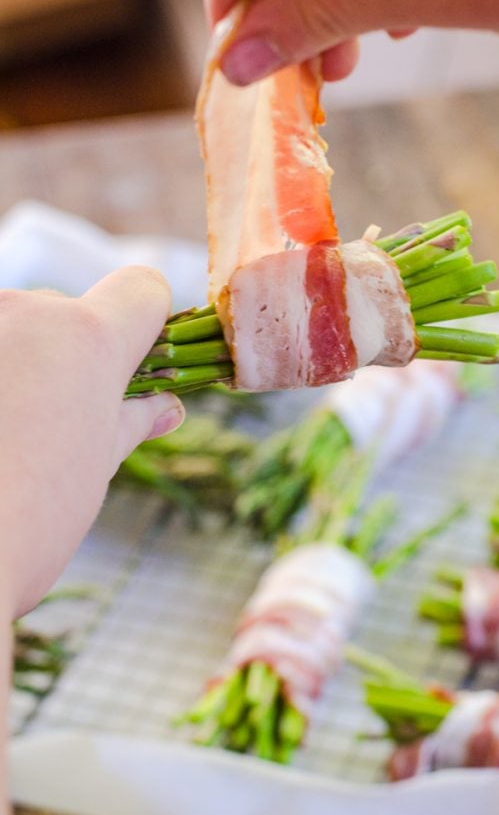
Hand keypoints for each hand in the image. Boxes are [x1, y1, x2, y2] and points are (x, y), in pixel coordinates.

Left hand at [0, 267, 183, 617]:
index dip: (146, 327)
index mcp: (89, 338)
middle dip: (67, 357)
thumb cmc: (26, 524)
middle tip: (53, 426)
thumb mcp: (92, 469)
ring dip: (13, 366)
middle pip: (65, 312)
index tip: (134, 371)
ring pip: (9, 329)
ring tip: (2, 439)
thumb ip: (130, 420)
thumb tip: (167, 406)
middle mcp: (26, 311)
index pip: (141, 290)